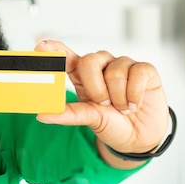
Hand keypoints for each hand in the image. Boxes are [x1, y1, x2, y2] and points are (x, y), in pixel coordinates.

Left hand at [34, 40, 169, 160]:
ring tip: (121, 108)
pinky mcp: (144, 69)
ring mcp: (122, 65)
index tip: (40, 46)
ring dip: (118, 97)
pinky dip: (134, 95)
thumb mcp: (88, 119)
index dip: (54, 49)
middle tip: (103, 103)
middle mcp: (101, 65)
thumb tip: (42, 115)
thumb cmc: (110, 123)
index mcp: (82, 75)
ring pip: (115, 71)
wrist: (138, 137)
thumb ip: (68, 114)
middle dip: (95, 87)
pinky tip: (135, 104)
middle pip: (89, 61)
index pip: (66, 56)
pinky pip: (137, 73)